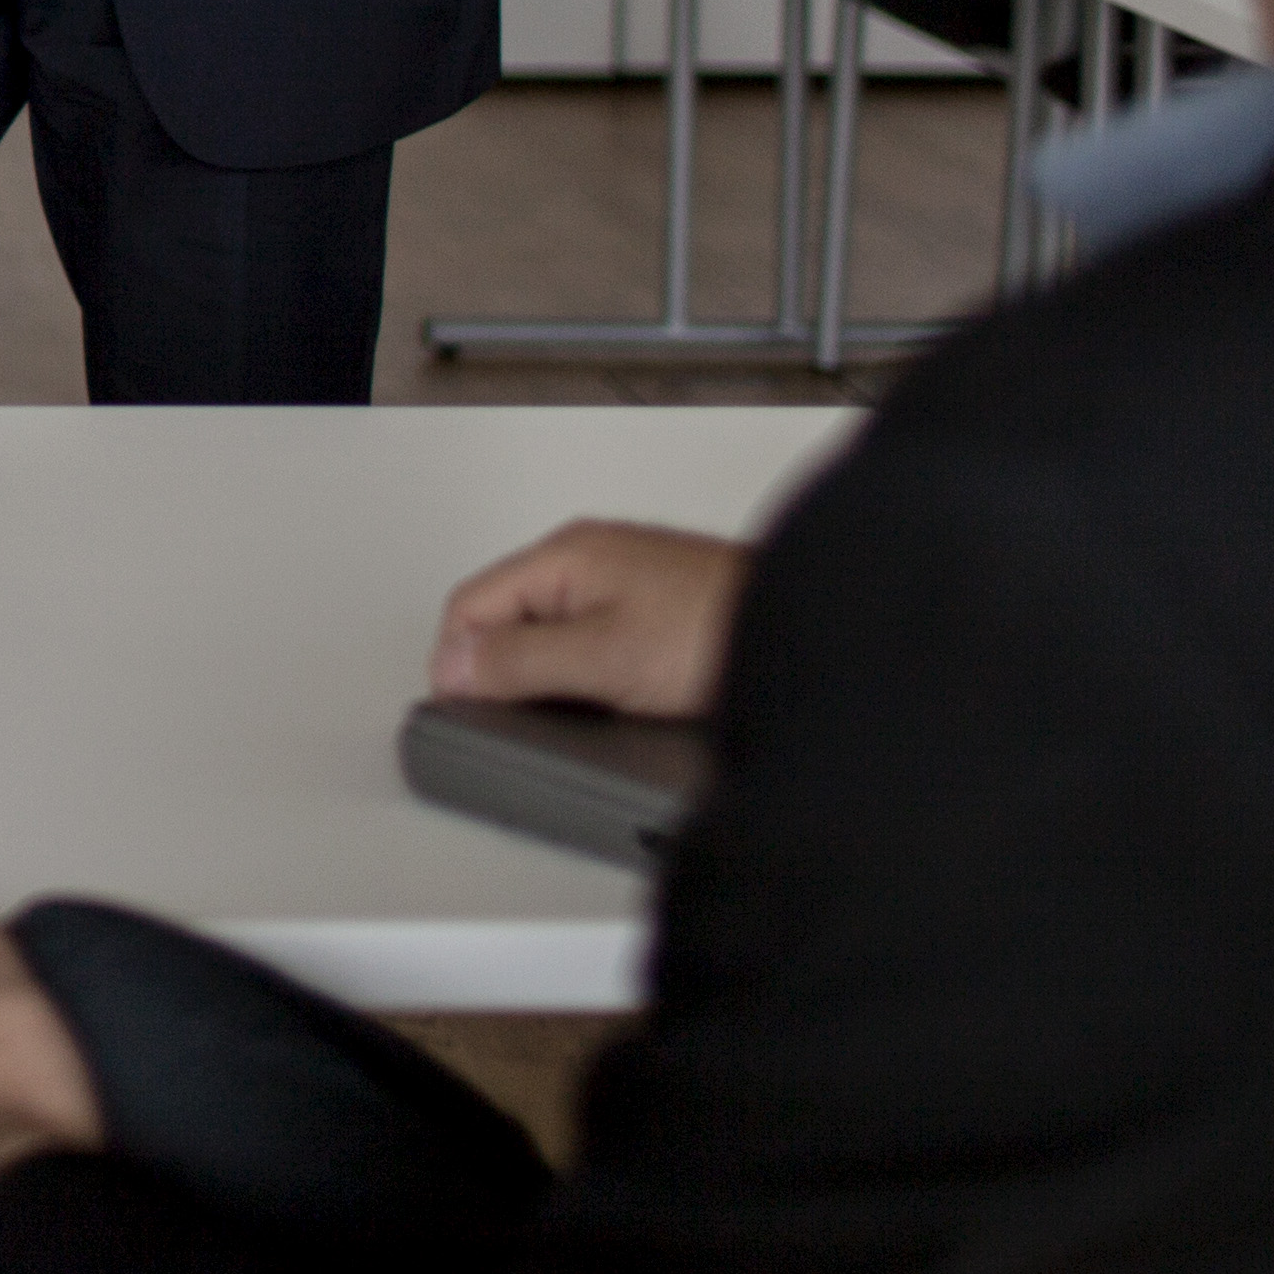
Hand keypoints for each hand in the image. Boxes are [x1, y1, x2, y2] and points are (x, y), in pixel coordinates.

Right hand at [430, 516, 745, 720]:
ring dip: (550, 674)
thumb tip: (454, 667)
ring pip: (552, 632)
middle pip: (506, 618)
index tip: (473, 711)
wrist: (819, 632)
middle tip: (529, 718)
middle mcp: (591, 558)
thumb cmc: (725, 629)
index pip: (468, 606)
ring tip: (581, 710)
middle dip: (505, 670)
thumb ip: (522, 660)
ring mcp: (627, 582)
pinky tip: (620, 700)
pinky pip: (594, 641)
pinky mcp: (658, 610)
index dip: (459, 665)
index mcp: (565, 555)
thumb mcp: (605, 657)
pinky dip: (592, 674)